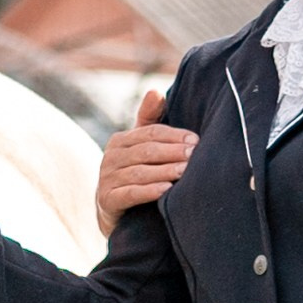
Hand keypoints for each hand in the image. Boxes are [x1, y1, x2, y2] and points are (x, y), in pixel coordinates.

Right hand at [97, 88, 195, 236]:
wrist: (113, 211)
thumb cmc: (135, 173)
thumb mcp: (141, 147)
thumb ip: (149, 121)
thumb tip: (155, 91)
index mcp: (120, 141)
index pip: (150, 133)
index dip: (173, 136)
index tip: (195, 140)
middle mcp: (110, 157)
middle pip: (146, 151)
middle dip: (172, 152)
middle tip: (194, 155)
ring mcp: (107, 179)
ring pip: (139, 172)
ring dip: (164, 171)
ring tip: (184, 172)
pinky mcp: (108, 201)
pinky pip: (130, 194)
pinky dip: (148, 191)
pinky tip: (165, 190)